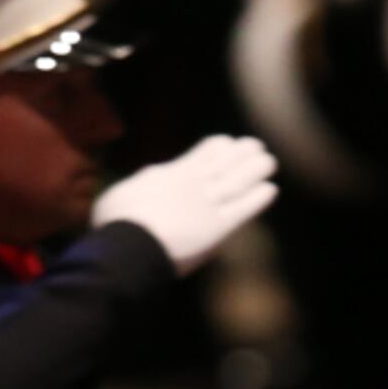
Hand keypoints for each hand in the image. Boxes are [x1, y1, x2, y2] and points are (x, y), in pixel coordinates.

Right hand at [93, 133, 280, 273]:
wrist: (129, 245)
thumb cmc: (117, 223)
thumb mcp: (124, 193)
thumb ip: (143, 186)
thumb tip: (148, 182)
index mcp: (170, 175)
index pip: (199, 156)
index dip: (216, 148)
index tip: (226, 143)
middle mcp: (192, 186)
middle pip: (223, 164)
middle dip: (241, 153)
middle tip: (256, 146)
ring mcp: (206, 206)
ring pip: (237, 181)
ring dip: (254, 170)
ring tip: (269, 161)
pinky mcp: (217, 229)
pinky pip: (243, 210)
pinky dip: (257, 198)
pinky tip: (270, 189)